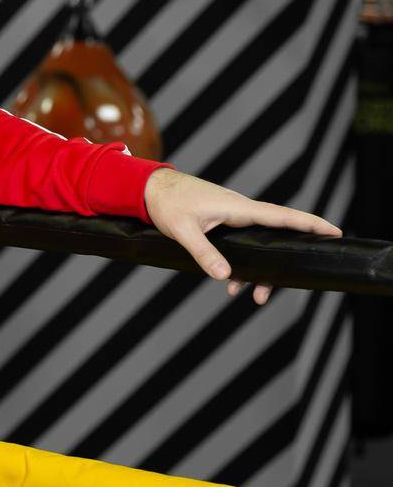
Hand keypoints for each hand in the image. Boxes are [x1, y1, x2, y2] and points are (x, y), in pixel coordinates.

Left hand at [143, 168, 340, 304]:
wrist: (151, 189)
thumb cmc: (167, 203)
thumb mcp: (183, 230)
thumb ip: (203, 252)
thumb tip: (225, 276)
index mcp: (238, 208)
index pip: (282, 216)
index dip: (310, 224)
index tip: (335, 231)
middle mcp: (241, 211)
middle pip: (275, 237)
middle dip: (281, 264)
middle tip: (282, 287)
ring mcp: (233, 217)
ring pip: (257, 246)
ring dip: (257, 272)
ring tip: (252, 297)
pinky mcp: (224, 222)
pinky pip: (242, 245)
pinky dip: (240, 265)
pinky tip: (231, 284)